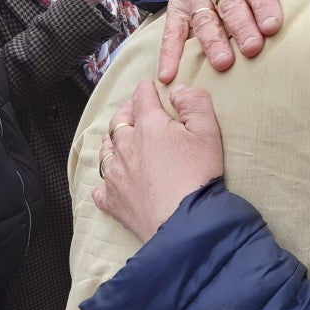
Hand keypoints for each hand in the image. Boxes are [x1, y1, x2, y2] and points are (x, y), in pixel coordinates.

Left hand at [93, 81, 224, 242]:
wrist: (185, 222)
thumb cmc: (198, 175)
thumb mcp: (208, 131)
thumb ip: (195, 103)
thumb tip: (179, 89)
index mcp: (149, 125)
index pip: (142, 97)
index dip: (147, 89)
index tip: (149, 88)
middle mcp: (125, 146)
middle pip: (119, 121)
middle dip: (126, 112)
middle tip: (133, 111)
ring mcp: (116, 174)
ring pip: (106, 151)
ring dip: (113, 142)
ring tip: (120, 141)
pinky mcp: (113, 201)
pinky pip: (101, 188)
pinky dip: (106, 182)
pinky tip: (112, 182)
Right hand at [158, 0, 309, 81]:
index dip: (264, 7)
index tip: (273, 27)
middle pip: (230, 7)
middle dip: (241, 28)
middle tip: (252, 49)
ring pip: (204, 21)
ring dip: (213, 42)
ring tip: (223, 63)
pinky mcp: (177, 9)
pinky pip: (172, 31)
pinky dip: (169, 53)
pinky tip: (169, 74)